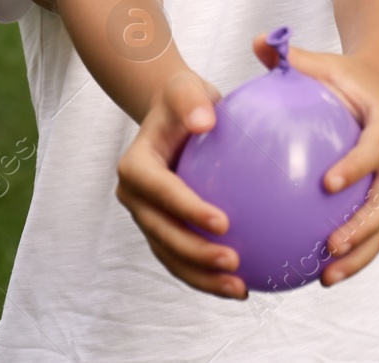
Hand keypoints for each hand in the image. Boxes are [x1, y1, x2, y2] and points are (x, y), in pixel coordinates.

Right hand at [114, 71, 247, 298]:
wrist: (174, 116)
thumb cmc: (183, 100)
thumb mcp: (185, 88)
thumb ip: (192, 100)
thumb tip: (206, 121)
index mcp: (135, 168)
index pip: (162, 193)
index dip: (188, 210)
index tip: (224, 222)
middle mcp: (135, 199)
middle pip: (164, 234)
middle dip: (196, 255)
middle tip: (234, 262)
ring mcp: (147, 219)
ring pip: (172, 257)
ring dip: (203, 277)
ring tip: (240, 288)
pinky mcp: (164, 231)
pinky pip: (184, 260)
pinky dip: (208, 276)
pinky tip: (244, 284)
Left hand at [251, 33, 378, 286]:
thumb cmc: (339, 77)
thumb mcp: (318, 63)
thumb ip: (289, 56)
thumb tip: (258, 40)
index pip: (376, 146)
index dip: (357, 165)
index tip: (327, 184)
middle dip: (364, 226)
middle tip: (330, 245)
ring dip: (361, 253)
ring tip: (326, 276)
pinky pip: (375, 232)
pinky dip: (354, 255)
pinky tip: (318, 273)